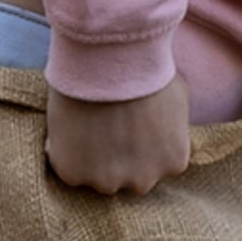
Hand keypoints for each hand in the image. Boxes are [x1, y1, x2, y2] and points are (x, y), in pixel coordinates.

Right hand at [47, 79, 190, 195]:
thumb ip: (176, 121)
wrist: (110, 60)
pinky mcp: (74, 174)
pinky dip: (63, 150)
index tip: (127, 122)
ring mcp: (108, 181)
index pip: (156, 163)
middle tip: (104, 123)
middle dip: (117, 155)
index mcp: (174, 162)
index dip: (139, 142)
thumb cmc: (145, 67)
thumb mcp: (178, 93)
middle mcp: (144, 180)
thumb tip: (167, 121)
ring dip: (89, 157)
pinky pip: (66, 167)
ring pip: (95, 176)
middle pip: (127, 176)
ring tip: (84, 121)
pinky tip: (67, 124)